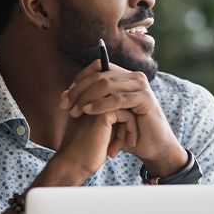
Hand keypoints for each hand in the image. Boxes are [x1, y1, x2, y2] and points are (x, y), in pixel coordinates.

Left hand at [60, 60, 186, 176]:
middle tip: (66, 106)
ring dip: (86, 97)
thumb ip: (86, 102)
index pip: (97, 66)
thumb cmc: (126, 131)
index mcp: (124, 76)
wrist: (151, 147)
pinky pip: (118, 98)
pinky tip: (89, 111)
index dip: (79, 80)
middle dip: (79, 91)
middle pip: (99, 75)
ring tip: (75, 112)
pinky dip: (101, 104)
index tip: (66, 97)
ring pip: (106, 84)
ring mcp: (141, 85)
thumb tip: (62, 93)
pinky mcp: (145, 98)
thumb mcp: (103, 114)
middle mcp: (133, 76)